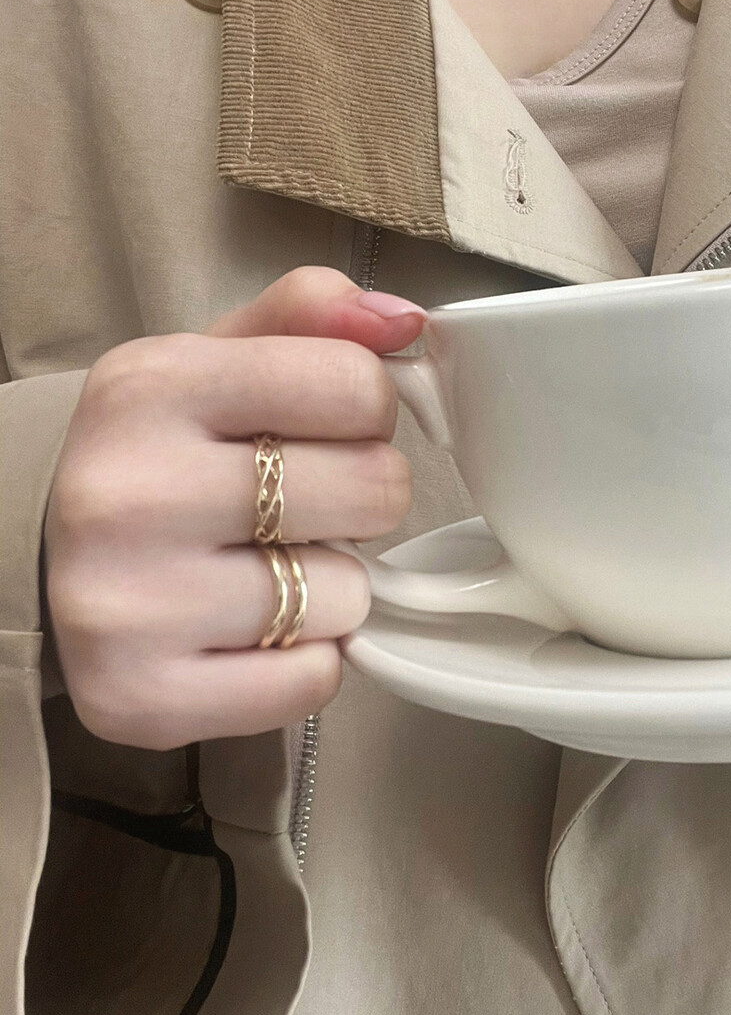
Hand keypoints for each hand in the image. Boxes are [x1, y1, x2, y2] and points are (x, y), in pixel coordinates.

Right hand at [45, 268, 425, 749]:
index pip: (357, 386)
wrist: (40, 561)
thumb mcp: (216, 358)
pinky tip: (249, 634)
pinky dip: (305, 662)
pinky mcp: (140, 699)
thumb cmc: (161, 454)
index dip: (366, 411)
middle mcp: (128, 493)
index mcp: (149, 386)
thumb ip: (310, 315)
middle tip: (305, 507)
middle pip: (372, 490)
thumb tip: (407, 323)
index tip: (327, 430)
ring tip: (264, 571)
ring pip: (347, 596)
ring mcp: (128, 606)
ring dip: (329, 588)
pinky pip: (314, 681)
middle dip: (361, 499)